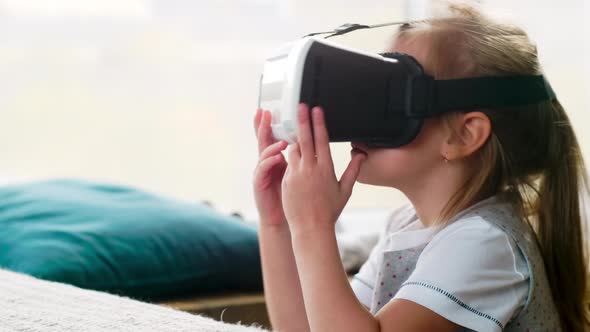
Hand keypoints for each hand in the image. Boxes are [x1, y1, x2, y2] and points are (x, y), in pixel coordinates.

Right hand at [253, 108, 288, 226]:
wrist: (281, 217)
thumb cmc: (290, 195)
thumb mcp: (295, 172)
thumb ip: (299, 156)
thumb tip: (310, 141)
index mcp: (276, 157)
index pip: (272, 136)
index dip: (271, 123)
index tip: (272, 109)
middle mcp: (267, 162)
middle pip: (263, 139)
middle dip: (263, 125)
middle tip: (266, 112)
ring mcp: (261, 171)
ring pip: (263, 152)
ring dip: (270, 143)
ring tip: (280, 138)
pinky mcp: (259, 183)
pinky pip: (263, 169)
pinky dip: (270, 162)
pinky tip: (277, 157)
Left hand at [281, 104, 366, 234]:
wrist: (311, 227)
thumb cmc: (329, 210)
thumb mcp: (344, 190)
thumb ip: (353, 170)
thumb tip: (361, 156)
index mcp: (326, 169)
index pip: (321, 140)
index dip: (318, 123)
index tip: (316, 109)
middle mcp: (310, 169)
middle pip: (305, 138)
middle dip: (302, 120)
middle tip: (300, 105)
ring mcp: (296, 174)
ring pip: (293, 149)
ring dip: (293, 137)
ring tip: (293, 124)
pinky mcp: (286, 180)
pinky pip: (287, 162)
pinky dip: (288, 153)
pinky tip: (287, 145)